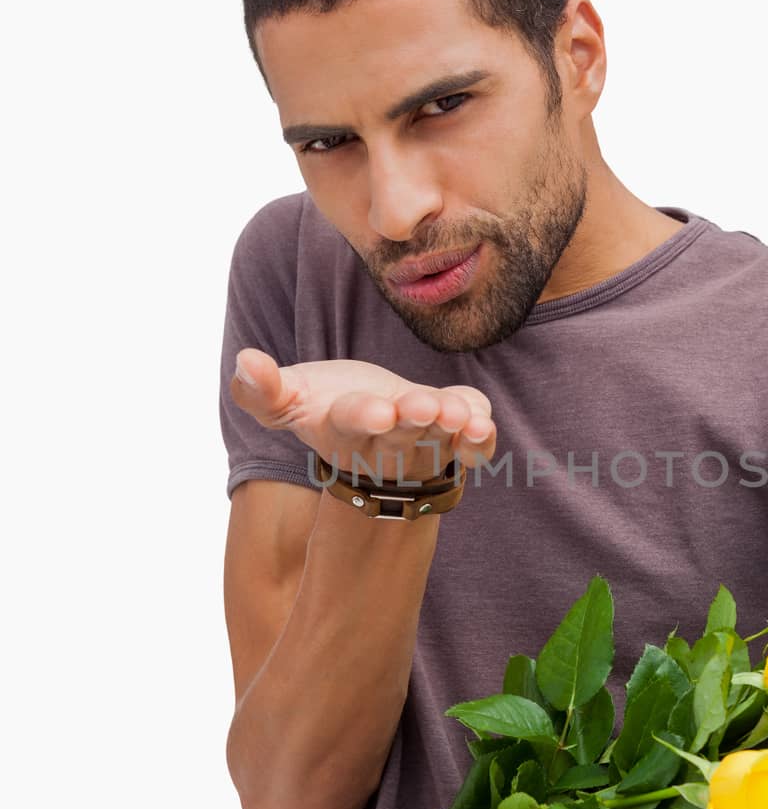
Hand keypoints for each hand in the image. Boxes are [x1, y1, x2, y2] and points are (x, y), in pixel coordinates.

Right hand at [230, 350, 496, 484]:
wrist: (375, 436)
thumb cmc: (330, 409)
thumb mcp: (291, 401)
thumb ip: (262, 390)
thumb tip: (244, 359)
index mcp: (345, 429)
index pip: (352, 424)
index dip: (364, 417)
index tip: (376, 410)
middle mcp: (387, 442)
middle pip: (401, 435)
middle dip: (413, 421)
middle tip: (423, 406)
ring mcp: (425, 443)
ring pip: (440, 440)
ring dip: (451, 426)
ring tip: (456, 413)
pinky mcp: (456, 439)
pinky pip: (474, 448)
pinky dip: (481, 439)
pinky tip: (482, 423)